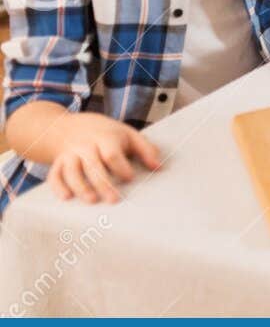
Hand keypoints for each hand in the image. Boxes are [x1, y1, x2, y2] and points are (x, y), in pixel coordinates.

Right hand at [45, 113, 160, 204]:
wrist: (72, 126)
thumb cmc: (107, 133)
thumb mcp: (129, 134)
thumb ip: (146, 149)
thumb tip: (158, 167)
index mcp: (105, 138)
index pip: (111, 153)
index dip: (121, 166)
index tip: (130, 178)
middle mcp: (85, 146)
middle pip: (93, 165)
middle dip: (103, 183)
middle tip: (114, 199)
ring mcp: (70, 154)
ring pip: (72, 171)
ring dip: (81, 186)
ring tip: (92, 200)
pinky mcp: (58, 163)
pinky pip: (55, 175)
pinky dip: (58, 186)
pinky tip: (66, 198)